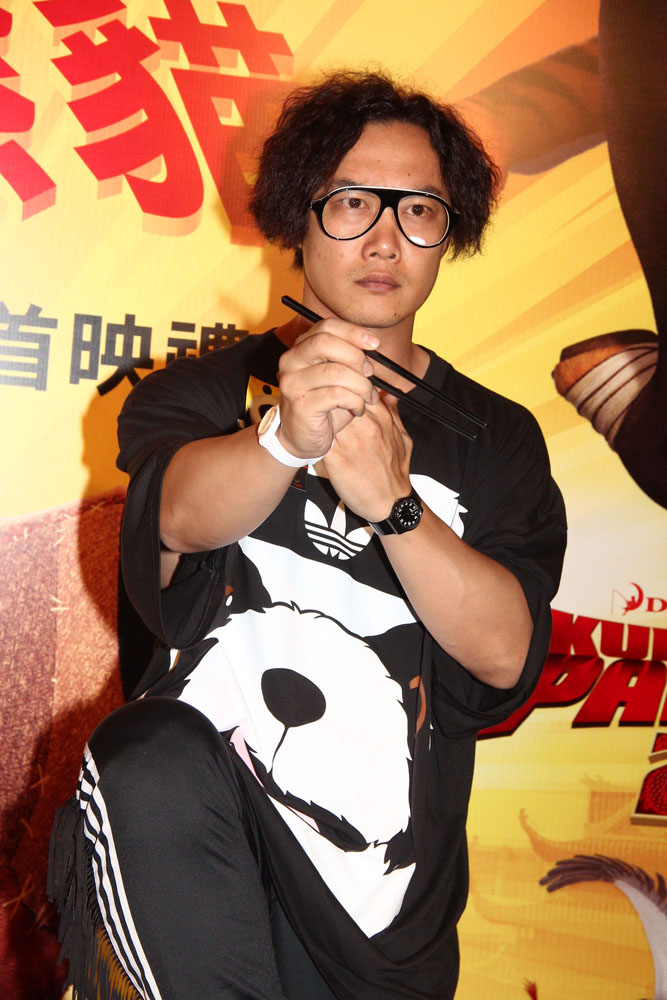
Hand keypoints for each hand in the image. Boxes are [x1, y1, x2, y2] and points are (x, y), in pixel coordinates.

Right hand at [276, 318, 379, 459]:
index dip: (353, 332)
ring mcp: (293, 383)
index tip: (374, 344)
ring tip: (367, 397)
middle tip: (370, 373)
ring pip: (336, 372)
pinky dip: (355, 401)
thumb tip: (373, 348)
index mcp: (300, 348)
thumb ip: (349, 359)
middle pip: (325, 342)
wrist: (301, 438)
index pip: (326, 326)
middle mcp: (291, 361)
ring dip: (361, 385)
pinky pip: (337, 395)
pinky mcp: (300, 404)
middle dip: (356, 356)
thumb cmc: (323, 406)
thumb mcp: (338, 377)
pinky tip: (357, 409)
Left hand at [323, 392, 412, 521]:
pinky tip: (315, 439)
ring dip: (320, 416)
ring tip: (316, 420)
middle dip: (329, 399)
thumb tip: (388, 394)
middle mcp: (366, 426)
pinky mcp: (336, 459)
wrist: (391, 503)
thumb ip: (394, 414)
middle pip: (339, 398)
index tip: (338, 393)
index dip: (345, 389)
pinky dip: (316, 436)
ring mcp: (350, 442)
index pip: (357, 389)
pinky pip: (321, 438)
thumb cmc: (396, 472)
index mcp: (382, 418)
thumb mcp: (403, 438)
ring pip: (327, 415)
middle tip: (321, 404)